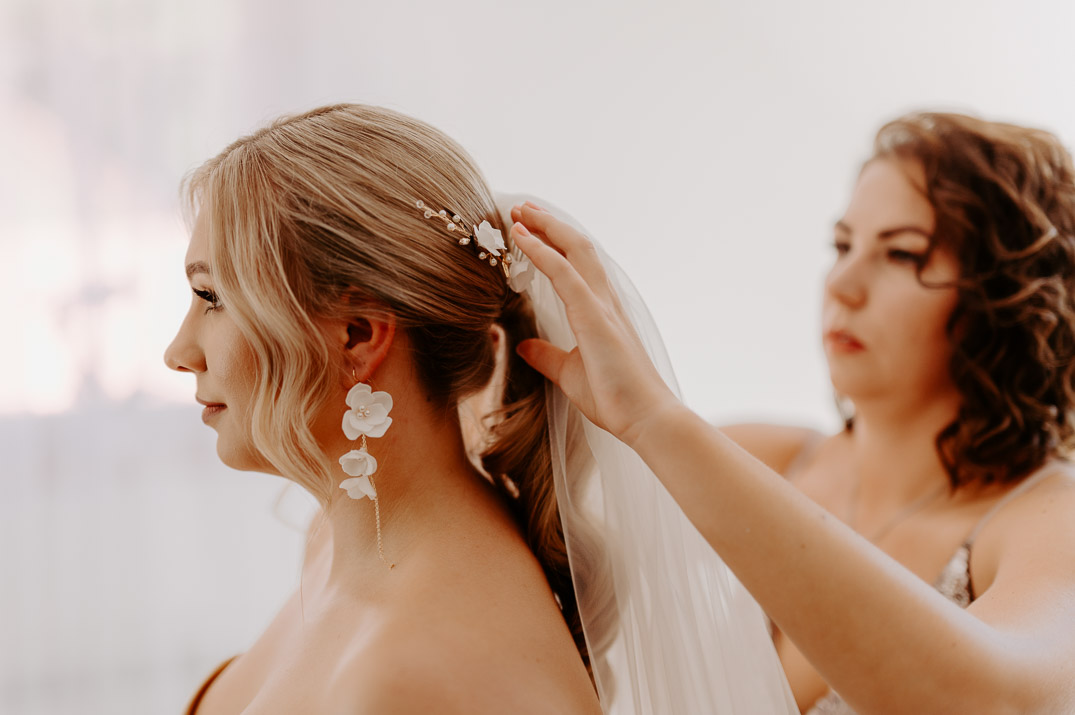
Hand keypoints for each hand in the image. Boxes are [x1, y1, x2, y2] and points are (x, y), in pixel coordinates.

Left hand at [509, 202, 682, 447]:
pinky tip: (521, 237)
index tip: (527, 228)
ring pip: (574, 250)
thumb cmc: (616, 399)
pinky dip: (541, 250)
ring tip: (519, 210)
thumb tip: (524, 345)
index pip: (577, 265)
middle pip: (577, 247)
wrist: (645, 418)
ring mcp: (602, 305)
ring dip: (545, 227)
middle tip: (522, 208)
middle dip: (549, 224)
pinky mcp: (595, 316)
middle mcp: (605, 301)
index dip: (553, 242)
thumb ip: (548, 356)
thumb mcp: (569, 373)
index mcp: (601, 312)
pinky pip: (564, 273)